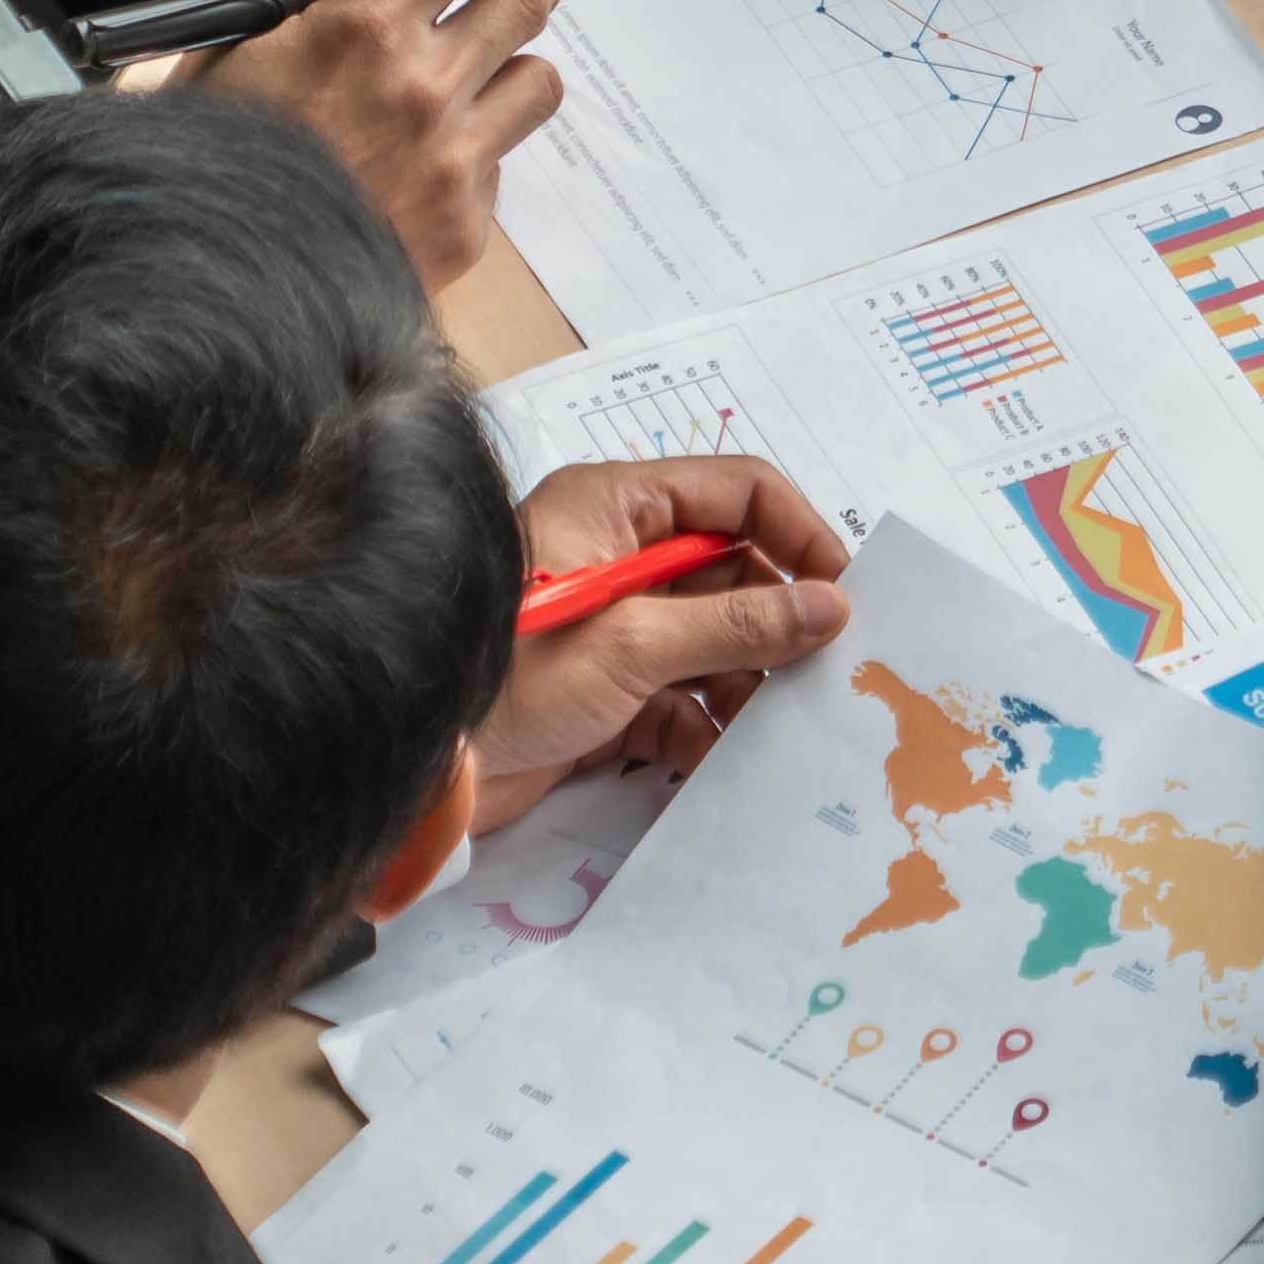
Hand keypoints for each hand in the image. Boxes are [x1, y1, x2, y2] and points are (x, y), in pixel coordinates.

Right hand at [195, 0, 567, 293]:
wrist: (197, 285)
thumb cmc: (208, 149)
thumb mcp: (245, 33)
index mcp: (366, 25)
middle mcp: (424, 87)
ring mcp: (451, 162)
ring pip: (539, 80)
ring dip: (504, 74)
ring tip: (452, 94)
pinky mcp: (464, 228)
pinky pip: (499, 165)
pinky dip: (466, 159)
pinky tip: (406, 176)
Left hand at [463, 455, 850, 832]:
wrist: (419, 770)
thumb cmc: (515, 674)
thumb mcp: (634, 643)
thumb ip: (737, 624)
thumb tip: (834, 607)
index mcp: (618, 508)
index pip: (737, 493)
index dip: (796, 533)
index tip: (844, 592)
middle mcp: (619, 557)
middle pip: (730, 570)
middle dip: (778, 619)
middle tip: (830, 671)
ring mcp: (612, 629)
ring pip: (711, 640)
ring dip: (747, 680)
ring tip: (787, 724)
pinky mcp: (602, 695)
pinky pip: (678, 698)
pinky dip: (705, 725)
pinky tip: (728, 758)